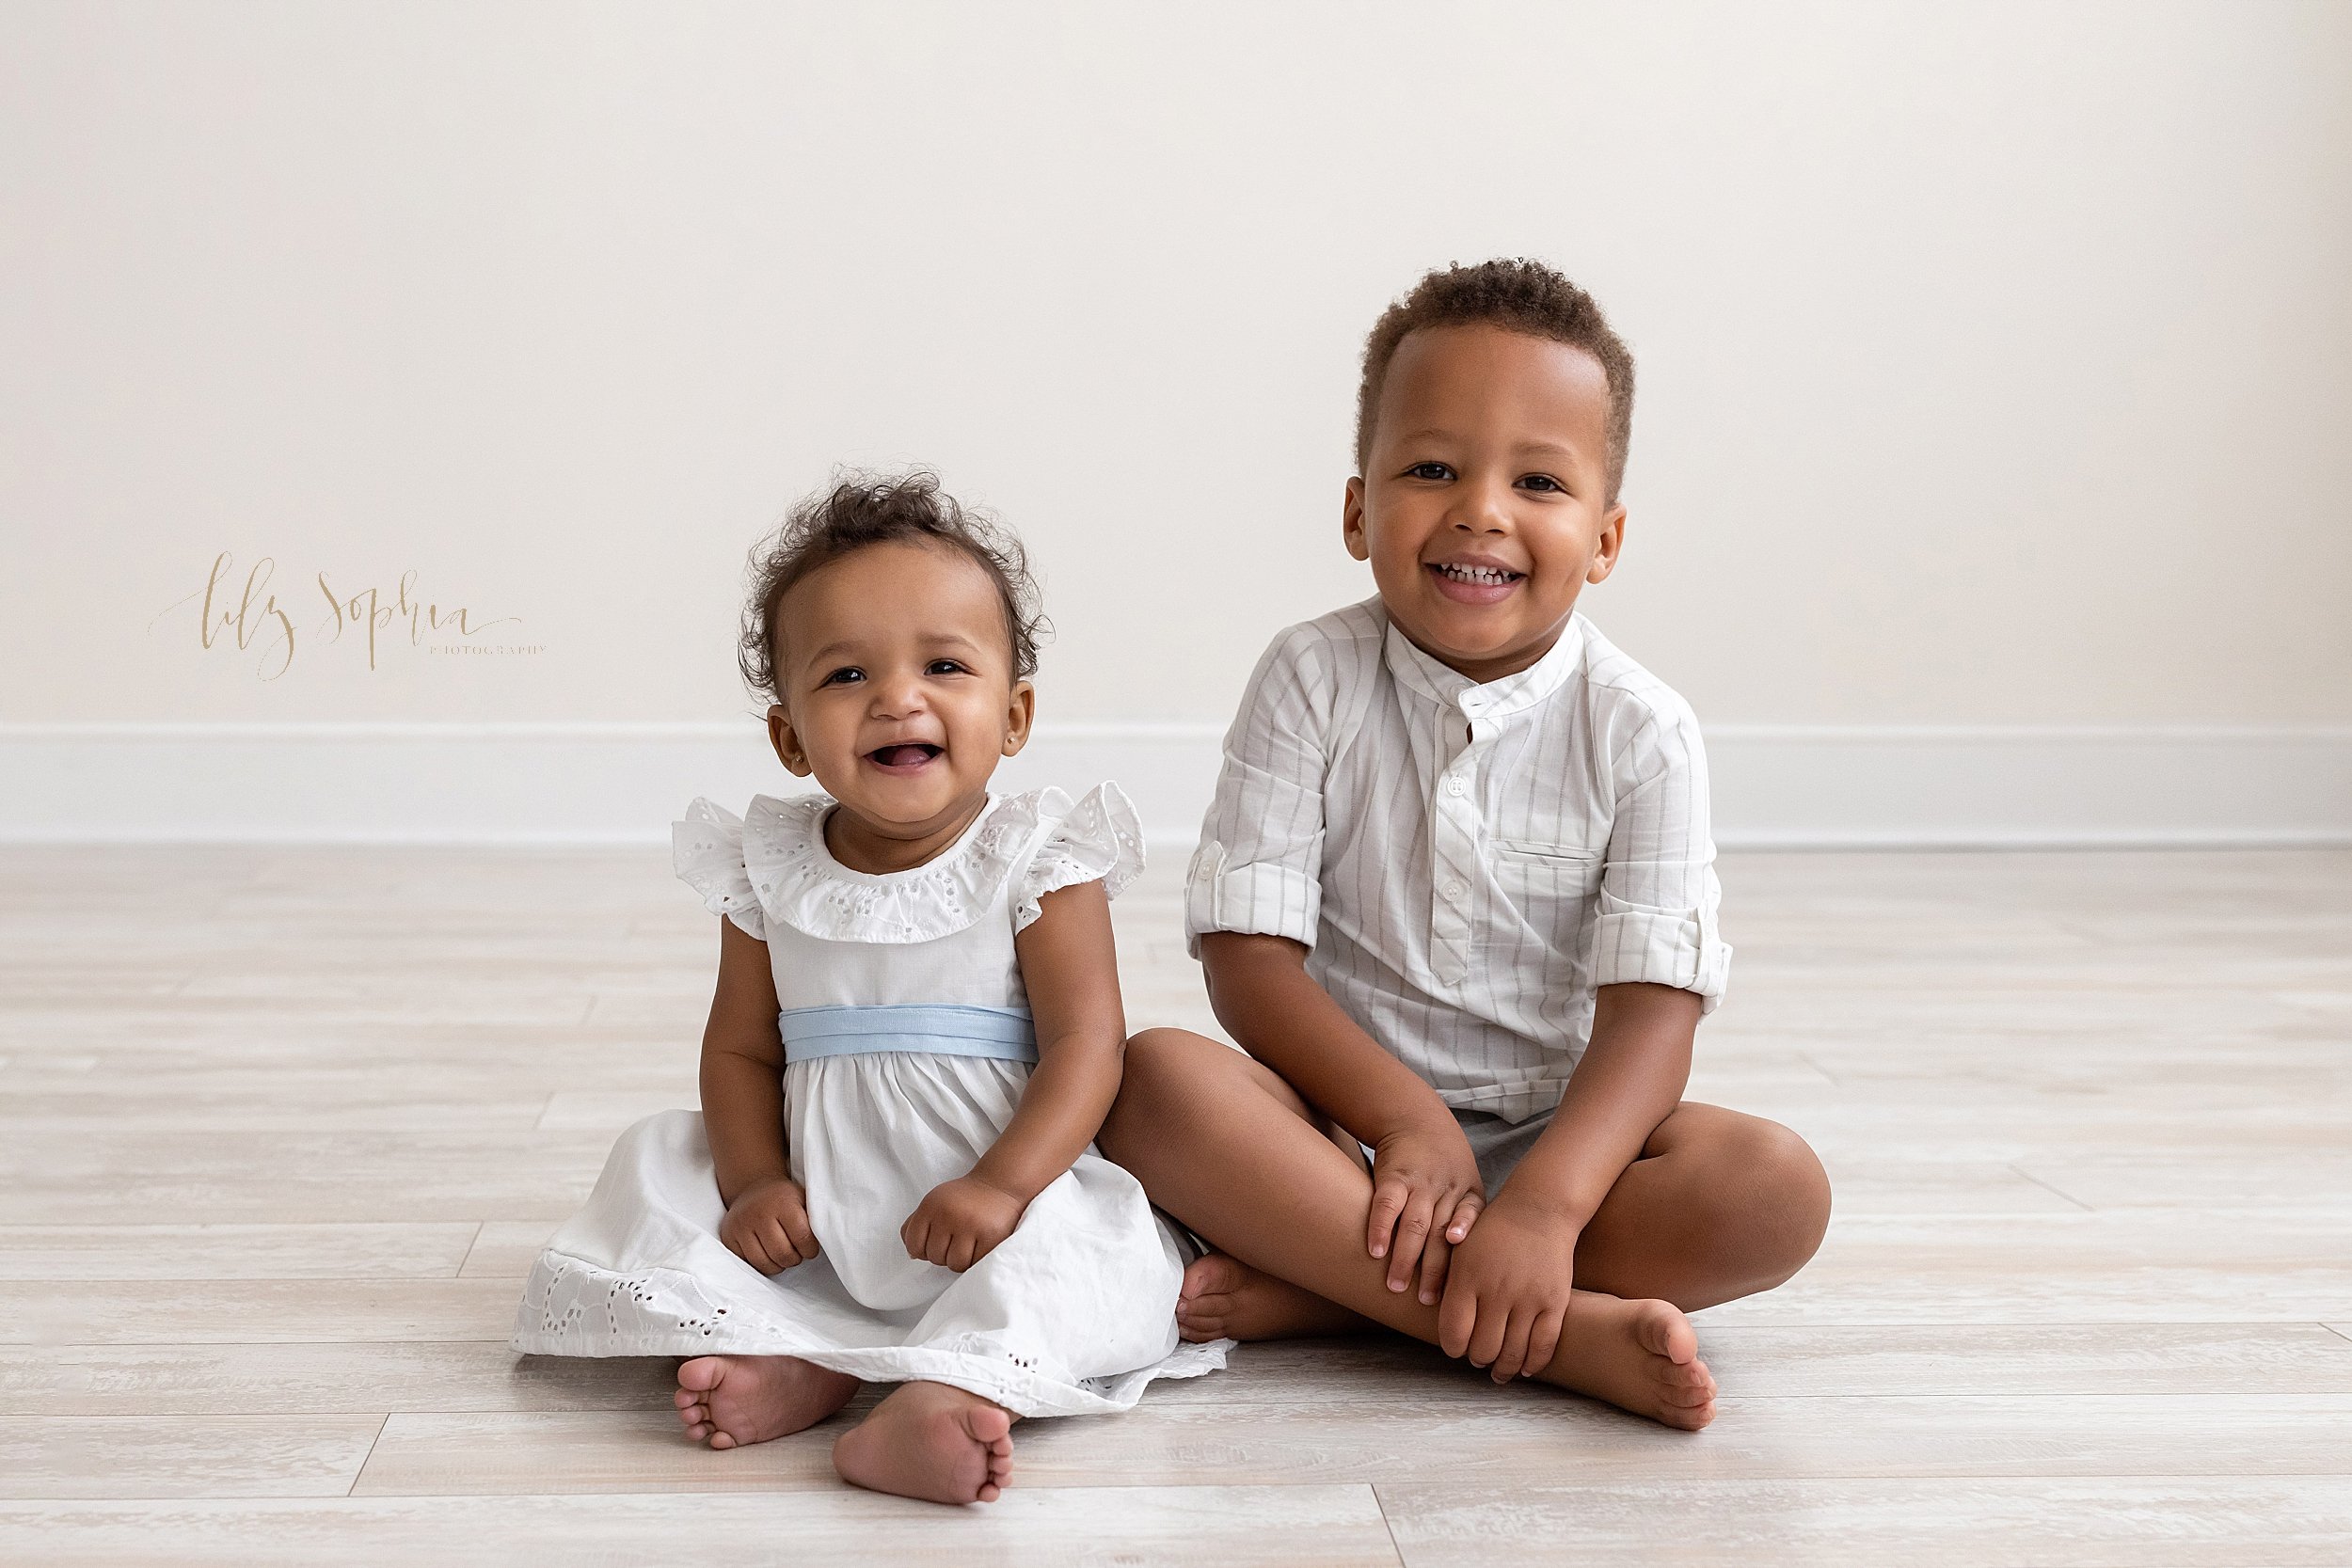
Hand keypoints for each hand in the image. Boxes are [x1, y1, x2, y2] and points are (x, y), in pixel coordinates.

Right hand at [718, 1176, 819, 1274]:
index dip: (810, 1249)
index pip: (802, 1238)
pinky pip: (748, 1263)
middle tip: (797, 1254)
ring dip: (778, 1265)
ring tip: (783, 1255)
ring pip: (764, 1263)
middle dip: (794, 1259)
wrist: (753, 1188)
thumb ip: (816, 1216)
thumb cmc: (784, 1199)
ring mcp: (741, 1226)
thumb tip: (833, 1235)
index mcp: (783, 1202)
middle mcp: (759, 1213)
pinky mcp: (729, 1237)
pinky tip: (768, 1254)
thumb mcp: (803, 1199)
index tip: (810, 1248)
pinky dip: (761, 1264)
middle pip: (782, 1254)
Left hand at [902, 1174, 1027, 1271]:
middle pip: (934, 1257)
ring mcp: (970, 1225)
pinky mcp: (990, 1236)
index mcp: (930, 1206)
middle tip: (956, 1241)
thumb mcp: (934, 1202)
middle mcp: (948, 1214)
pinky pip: (975, 1264)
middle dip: (944, 1254)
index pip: (913, 1246)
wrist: (999, 1184)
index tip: (935, 1243)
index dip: (923, 1250)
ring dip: (960, 1260)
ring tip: (968, 1245)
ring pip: (954, 1264)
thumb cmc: (964, 1198)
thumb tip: (912, 1255)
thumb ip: (915, 1224)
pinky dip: (976, 1260)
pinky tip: (980, 1245)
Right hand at [1365, 1123, 1485, 1303]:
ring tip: (1395, 1286)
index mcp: (1468, 1194)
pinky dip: (1380, 1228)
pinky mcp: (1393, 1176)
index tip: (1465, 1274)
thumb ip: (1467, 1221)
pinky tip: (1375, 1251)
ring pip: (1415, 1225)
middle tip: (1427, 1300)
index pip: (1470, 1222)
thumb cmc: (1444, 1166)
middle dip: (1435, 1270)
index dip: (1466, 1243)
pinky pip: (1387, 1204)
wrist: (1416, 1120)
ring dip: (1405, 1258)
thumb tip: (1471, 1274)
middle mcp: (1446, 1189)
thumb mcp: (1466, 1185)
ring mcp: (1419, 1182)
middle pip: (1442, 1234)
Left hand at [1437, 1190, 1579, 1381]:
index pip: (1453, 1332)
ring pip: (1512, 1353)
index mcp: (1467, 1277)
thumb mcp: (1461, 1251)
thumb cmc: (1494, 1231)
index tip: (1456, 1348)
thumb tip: (1445, 1328)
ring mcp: (1528, 1298)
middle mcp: (1497, 1290)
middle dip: (1477, 1358)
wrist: (1539, 1210)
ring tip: (1498, 1370)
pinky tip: (1525, 1368)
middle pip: (1483, 1348)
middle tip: (1478, 1356)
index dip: (1453, 1348)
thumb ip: (1450, 1287)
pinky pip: (1544, 1345)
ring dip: (1503, 1368)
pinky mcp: (1555, 1302)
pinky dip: (1533, 1363)